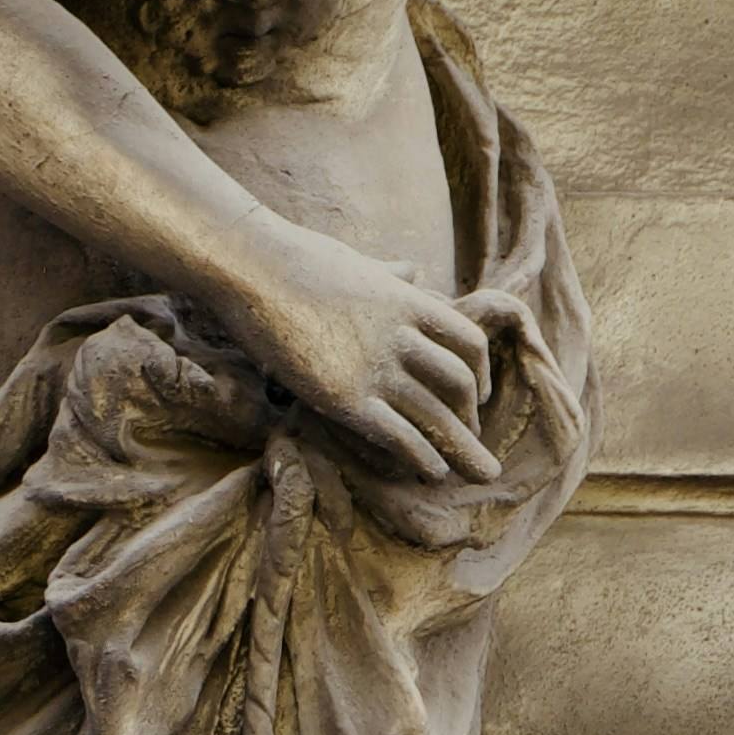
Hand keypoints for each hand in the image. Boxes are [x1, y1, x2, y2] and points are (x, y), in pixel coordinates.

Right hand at [232, 220, 499, 484]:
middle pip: (460, 384)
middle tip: (478, 448)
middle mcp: (400, 336)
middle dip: (473, 421)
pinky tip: (432, 473)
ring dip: (461, 449)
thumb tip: (411, 269)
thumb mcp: (359, 262)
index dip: (480, 373)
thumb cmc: (295, 260)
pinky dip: (422, 456)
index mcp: (409, 302)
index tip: (478, 396)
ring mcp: (374, 367)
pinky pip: (397, 434)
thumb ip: (391, 273)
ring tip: (478, 474)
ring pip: (436, 415)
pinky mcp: (343, 396)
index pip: (469, 342)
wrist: (253, 267)